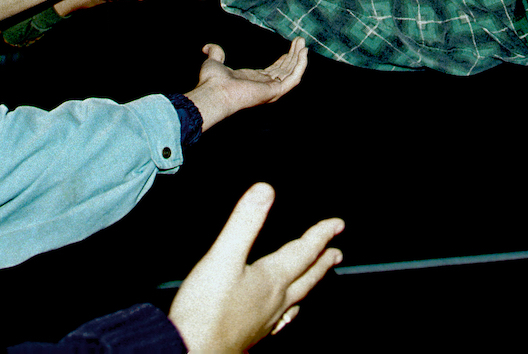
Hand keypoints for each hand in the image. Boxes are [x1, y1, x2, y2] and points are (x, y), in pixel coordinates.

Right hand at [168, 183, 343, 352]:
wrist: (191, 352)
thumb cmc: (206, 311)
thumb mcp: (223, 257)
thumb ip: (244, 224)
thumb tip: (264, 191)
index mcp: (271, 279)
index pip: (304, 252)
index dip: (321, 235)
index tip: (337, 225)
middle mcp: (274, 300)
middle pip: (306, 277)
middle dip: (322, 262)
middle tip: (337, 254)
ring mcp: (264, 320)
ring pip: (295, 299)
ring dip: (308, 285)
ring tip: (316, 280)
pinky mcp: (250, 335)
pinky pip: (279, 320)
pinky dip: (287, 311)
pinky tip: (282, 315)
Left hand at [183, 39, 308, 131]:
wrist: (214, 91)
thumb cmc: (213, 81)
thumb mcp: (214, 62)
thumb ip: (215, 53)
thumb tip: (207, 47)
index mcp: (254, 80)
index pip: (275, 70)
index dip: (284, 59)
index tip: (292, 47)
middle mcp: (264, 86)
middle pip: (285, 70)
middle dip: (294, 55)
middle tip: (300, 41)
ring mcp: (270, 90)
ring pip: (291, 73)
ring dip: (299, 58)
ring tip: (303, 43)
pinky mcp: (275, 91)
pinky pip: (293, 78)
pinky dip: (301, 65)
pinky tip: (304, 52)